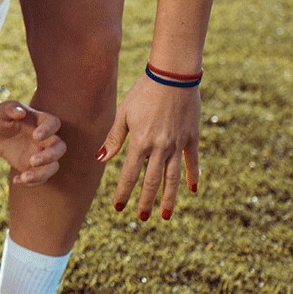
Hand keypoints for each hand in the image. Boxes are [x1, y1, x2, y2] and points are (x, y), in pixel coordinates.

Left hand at [0, 100, 65, 185]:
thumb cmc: (1, 117)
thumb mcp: (1, 110)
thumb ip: (10, 108)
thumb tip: (20, 112)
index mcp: (42, 120)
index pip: (54, 123)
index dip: (48, 130)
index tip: (36, 136)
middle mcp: (47, 138)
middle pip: (60, 148)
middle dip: (50, 156)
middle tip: (33, 161)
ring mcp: (42, 154)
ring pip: (53, 167)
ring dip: (42, 174)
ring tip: (24, 177)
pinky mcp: (34, 167)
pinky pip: (39, 178)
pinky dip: (30, 183)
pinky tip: (16, 180)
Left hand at [98, 76, 200, 221]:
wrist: (173, 76)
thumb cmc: (144, 92)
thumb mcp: (124, 113)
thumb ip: (114, 138)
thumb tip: (100, 159)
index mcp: (140, 142)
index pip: (129, 174)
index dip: (124, 192)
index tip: (118, 207)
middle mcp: (160, 147)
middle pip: (152, 181)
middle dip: (146, 202)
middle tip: (142, 218)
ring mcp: (177, 144)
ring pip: (173, 178)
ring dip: (169, 198)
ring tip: (165, 215)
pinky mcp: (191, 138)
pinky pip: (192, 162)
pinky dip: (192, 177)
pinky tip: (192, 191)